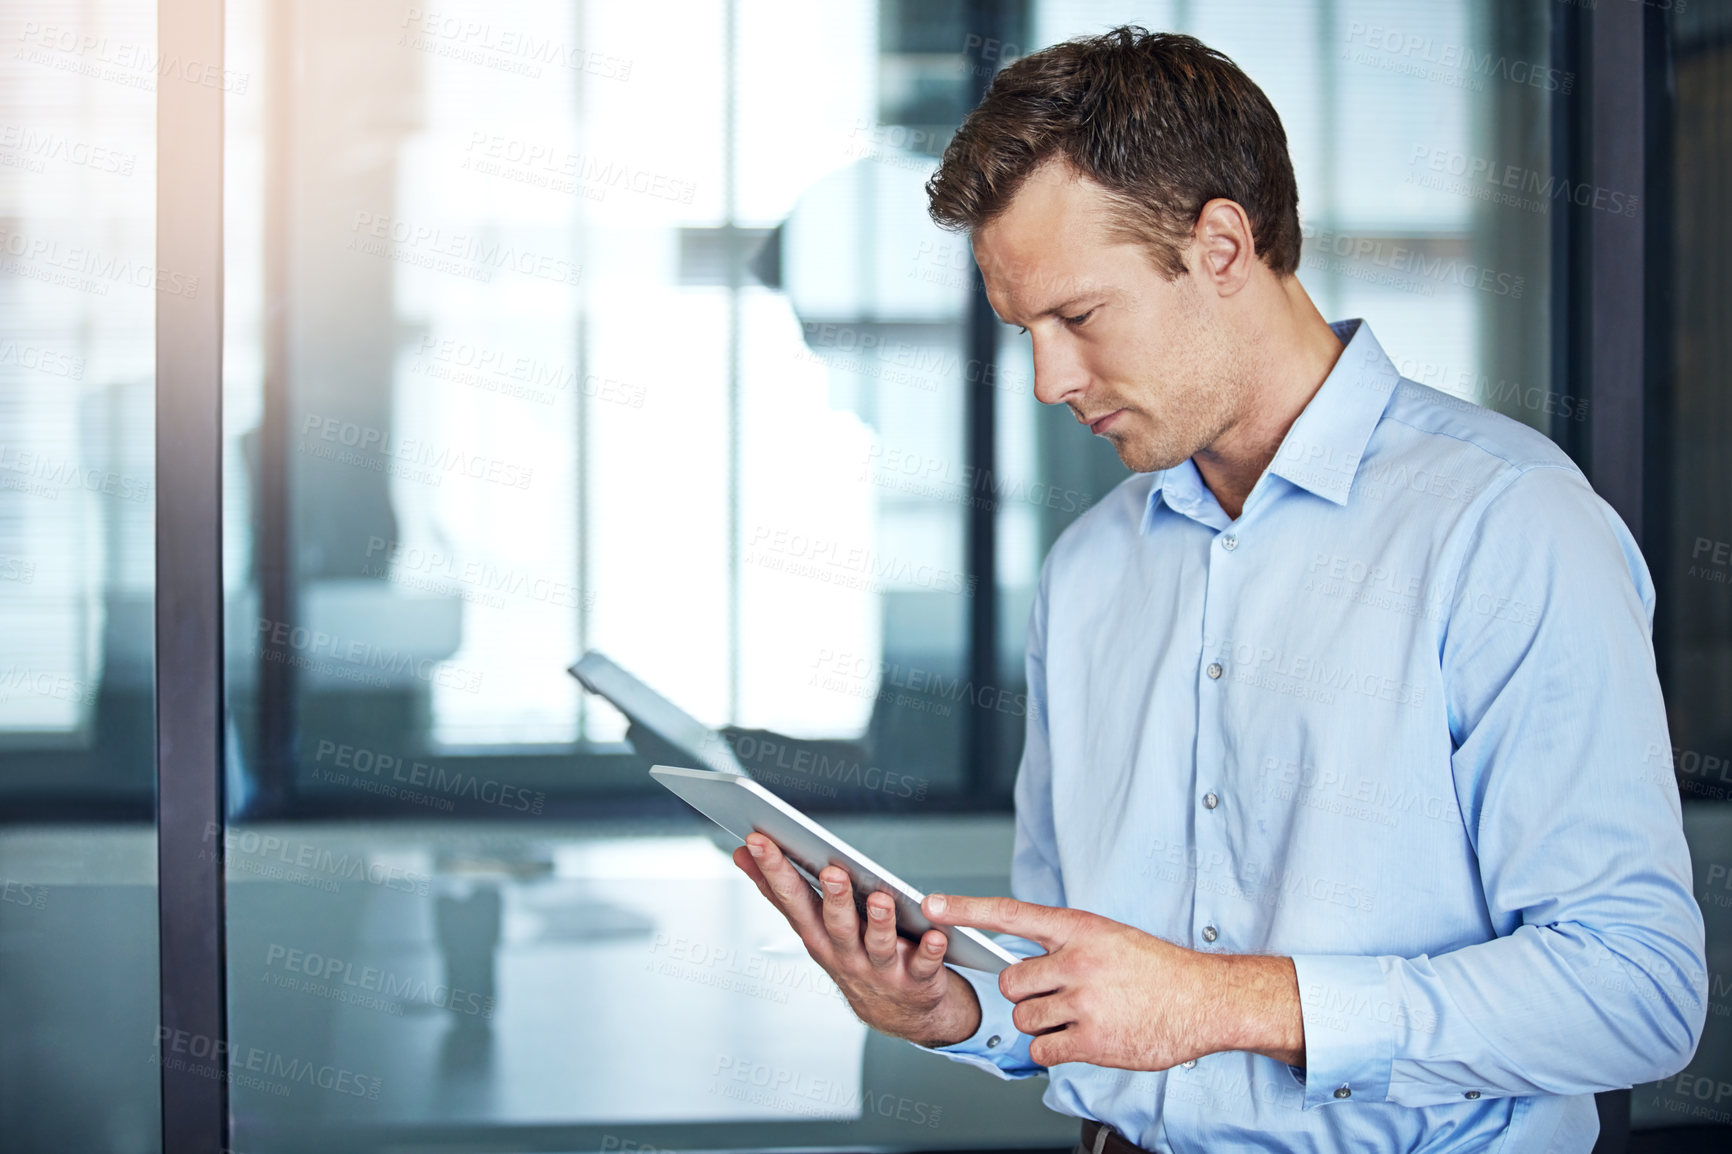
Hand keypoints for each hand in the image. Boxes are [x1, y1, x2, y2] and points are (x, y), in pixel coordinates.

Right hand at [731, 832, 982, 1046]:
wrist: (897, 1012)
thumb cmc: (851, 953)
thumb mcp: (813, 925)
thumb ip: (781, 889)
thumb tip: (741, 851)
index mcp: (817, 935)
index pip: (791, 899)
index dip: (773, 871)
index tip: (757, 839)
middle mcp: (844, 954)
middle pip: (835, 924)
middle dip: (834, 899)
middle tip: (831, 871)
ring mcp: (880, 970)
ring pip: (878, 945)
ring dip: (880, 923)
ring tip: (883, 899)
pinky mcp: (916, 980)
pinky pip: (924, 965)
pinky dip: (930, 951)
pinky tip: (937, 936)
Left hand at [922, 893, 1303, 1069]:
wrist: (1205, 999)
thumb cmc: (1153, 969)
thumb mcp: (1107, 937)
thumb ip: (1063, 945)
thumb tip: (1015, 966)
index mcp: (1079, 928)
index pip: (1009, 914)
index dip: (965, 909)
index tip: (928, 905)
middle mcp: (1077, 960)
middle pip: (1010, 983)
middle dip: (1026, 995)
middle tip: (1059, 996)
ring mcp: (1085, 1001)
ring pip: (1024, 1018)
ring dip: (1042, 1024)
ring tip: (1079, 1016)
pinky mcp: (1093, 1040)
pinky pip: (1043, 1050)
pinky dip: (1055, 1050)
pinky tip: (1084, 1038)